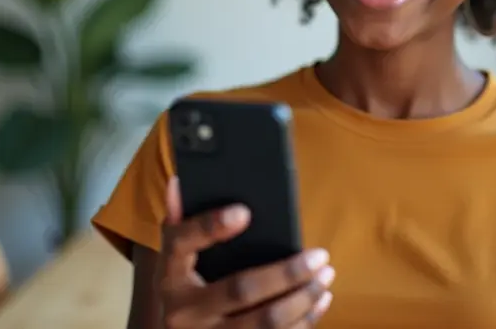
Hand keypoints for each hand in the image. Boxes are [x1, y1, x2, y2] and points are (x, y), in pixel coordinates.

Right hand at [156, 176, 334, 327]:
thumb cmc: (183, 286)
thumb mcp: (174, 258)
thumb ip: (180, 222)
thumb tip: (180, 182)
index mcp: (169, 276)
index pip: (183, 244)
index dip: (210, 226)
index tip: (244, 211)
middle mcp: (184, 312)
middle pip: (241, 290)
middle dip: (286, 273)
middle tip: (319, 256)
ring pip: (265, 322)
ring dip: (302, 299)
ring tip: (325, 276)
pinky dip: (303, 322)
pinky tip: (320, 301)